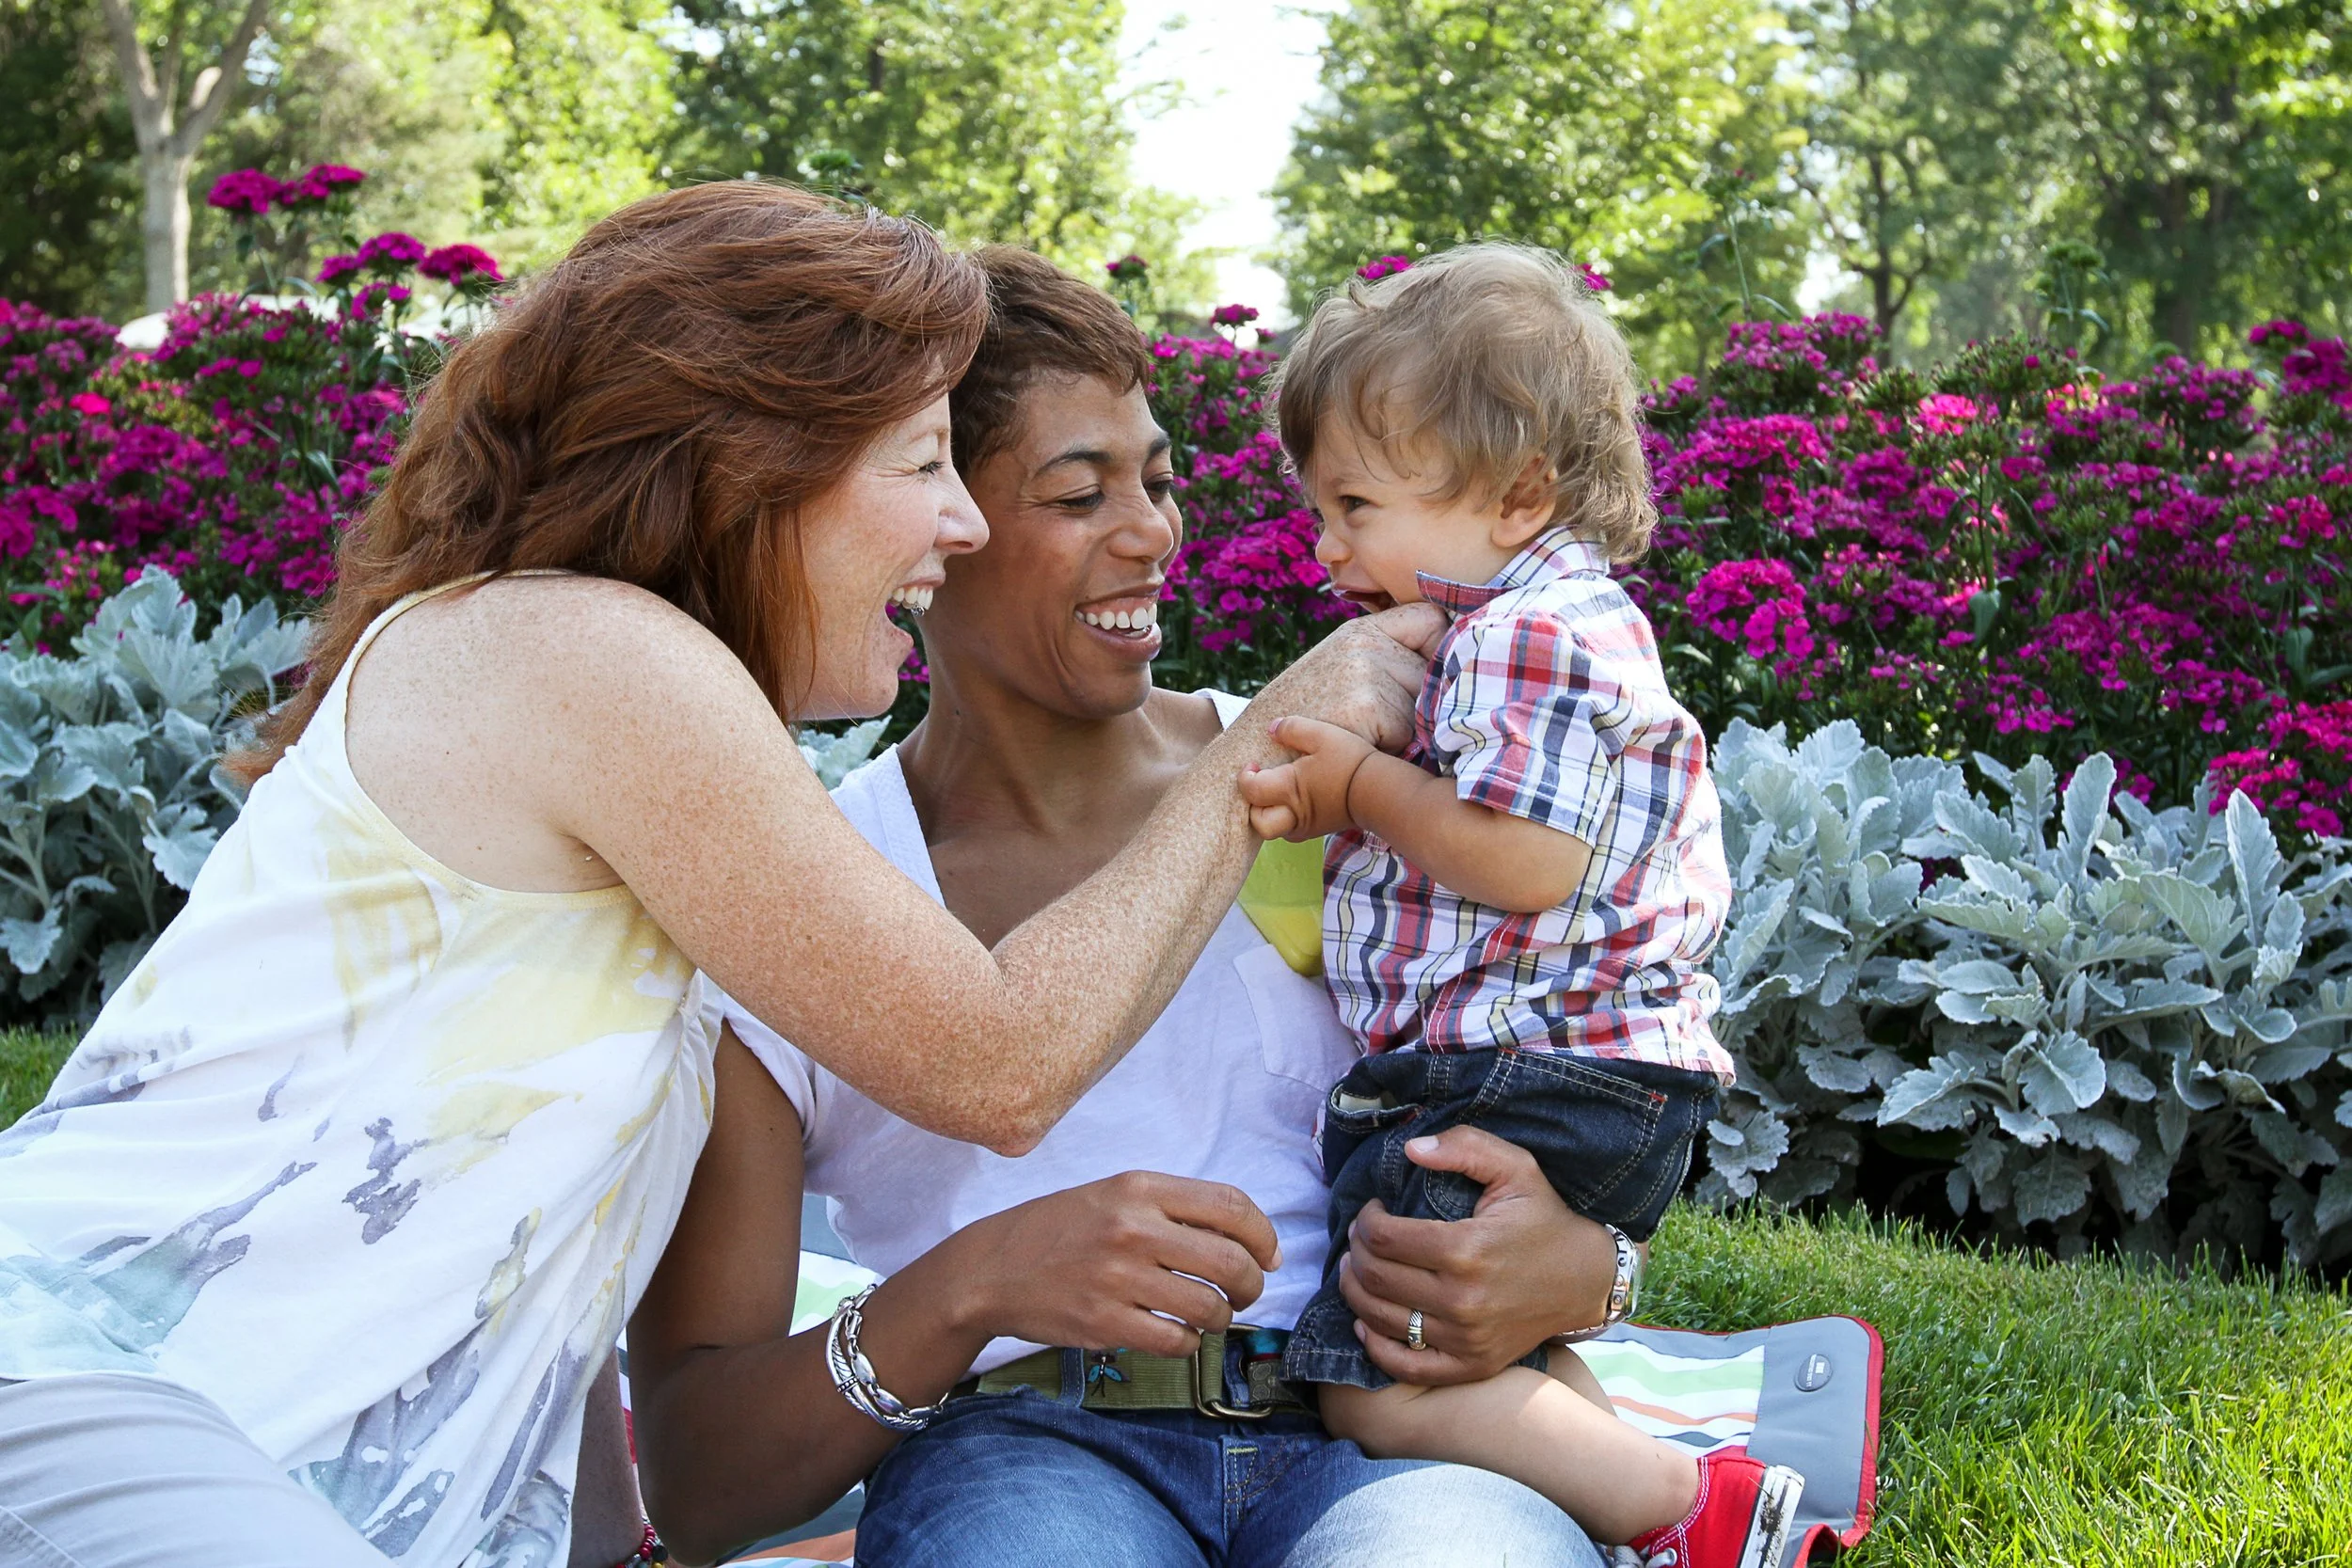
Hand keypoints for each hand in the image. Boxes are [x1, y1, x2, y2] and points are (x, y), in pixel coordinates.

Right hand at [951, 1171, 1281, 1358]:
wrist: (990, 1269)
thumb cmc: (1059, 1230)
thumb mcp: (1113, 1196)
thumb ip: (1173, 1210)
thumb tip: (1248, 1243)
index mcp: (1139, 1187)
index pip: (1231, 1205)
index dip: (1264, 1235)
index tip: (1269, 1256)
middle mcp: (1132, 1228)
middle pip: (1231, 1261)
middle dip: (1253, 1284)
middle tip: (1246, 1293)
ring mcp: (1117, 1278)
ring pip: (1209, 1306)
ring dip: (1222, 1317)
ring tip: (1209, 1315)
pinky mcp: (1104, 1323)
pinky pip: (1176, 1341)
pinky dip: (1188, 1343)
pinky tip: (1176, 1333)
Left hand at [1240, 716, 1374, 838]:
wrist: (1382, 790)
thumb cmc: (1351, 761)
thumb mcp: (1322, 734)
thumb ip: (1292, 729)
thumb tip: (1272, 729)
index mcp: (1289, 789)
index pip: (1251, 790)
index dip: (1245, 777)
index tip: (1253, 764)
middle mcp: (1294, 813)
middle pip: (1258, 823)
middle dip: (1252, 807)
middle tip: (1261, 786)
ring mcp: (1309, 825)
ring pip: (1277, 830)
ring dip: (1271, 814)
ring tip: (1279, 793)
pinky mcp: (1322, 829)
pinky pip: (1295, 830)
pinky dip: (1289, 819)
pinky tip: (1299, 801)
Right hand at [1246, 603, 1443, 755]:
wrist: (1254, 752)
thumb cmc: (1303, 719)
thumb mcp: (1336, 671)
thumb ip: (1382, 659)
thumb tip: (1446, 665)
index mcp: (1360, 631)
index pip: (1431, 620)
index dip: (1439, 648)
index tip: (1431, 671)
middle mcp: (1365, 644)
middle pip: (1431, 672)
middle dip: (1417, 703)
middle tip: (1374, 720)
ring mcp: (1366, 672)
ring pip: (1421, 709)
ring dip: (1403, 731)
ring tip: (1358, 734)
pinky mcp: (1367, 706)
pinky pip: (1406, 735)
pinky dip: (1387, 751)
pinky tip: (1354, 747)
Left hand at [1337, 1126, 1619, 1385]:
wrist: (1585, 1279)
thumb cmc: (1544, 1219)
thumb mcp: (1515, 1168)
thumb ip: (1464, 1147)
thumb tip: (1411, 1149)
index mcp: (1467, 1249)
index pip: (1382, 1237)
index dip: (1365, 1219)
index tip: (1373, 1209)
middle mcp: (1462, 1300)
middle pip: (1374, 1277)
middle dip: (1356, 1251)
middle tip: (1361, 1237)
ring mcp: (1465, 1339)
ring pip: (1378, 1318)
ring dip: (1355, 1291)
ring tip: (1360, 1268)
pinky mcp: (1471, 1366)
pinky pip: (1405, 1366)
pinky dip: (1375, 1345)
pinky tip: (1367, 1322)